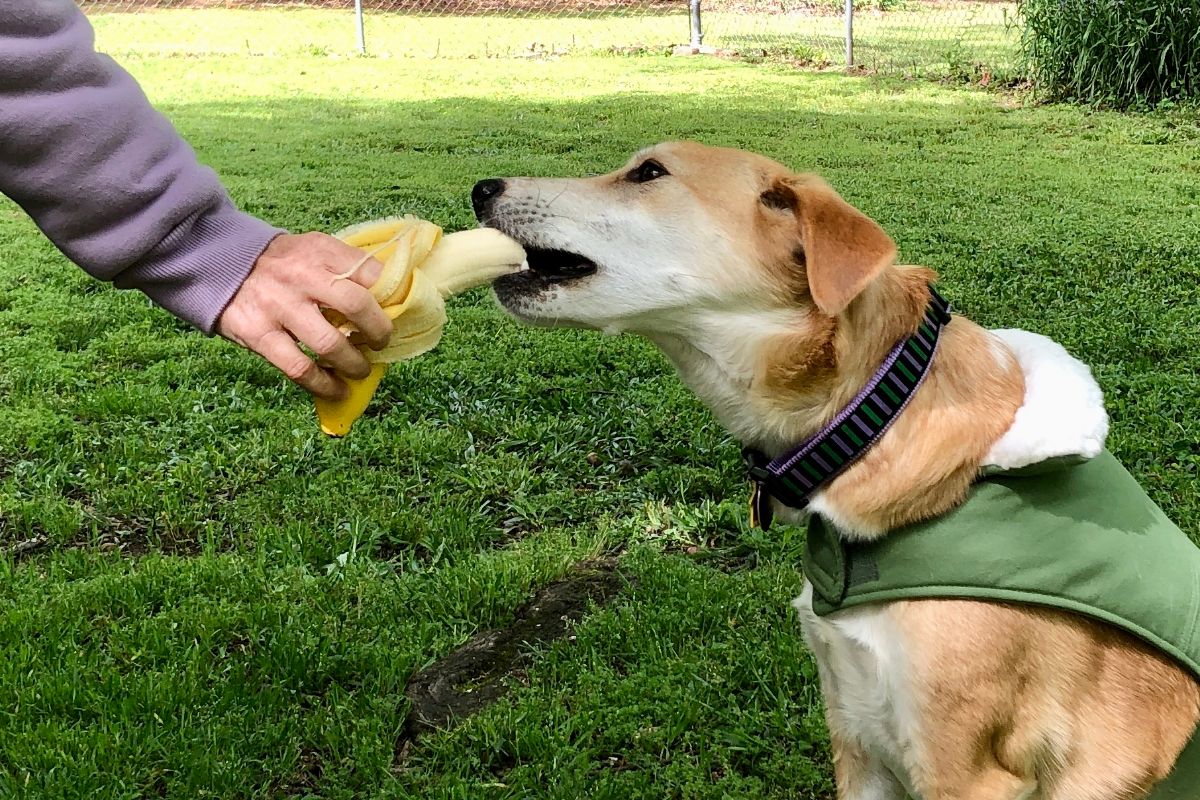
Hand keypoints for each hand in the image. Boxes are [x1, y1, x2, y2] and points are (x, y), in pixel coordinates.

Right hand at [216, 232, 392, 398]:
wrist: (216, 263)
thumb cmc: (279, 264)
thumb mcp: (311, 251)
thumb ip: (344, 270)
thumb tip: (388, 303)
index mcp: (320, 251)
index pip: (372, 273)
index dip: (392, 298)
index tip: (398, 314)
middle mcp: (301, 275)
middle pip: (357, 306)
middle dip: (378, 331)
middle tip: (381, 343)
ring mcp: (278, 305)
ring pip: (330, 344)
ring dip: (354, 364)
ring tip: (360, 370)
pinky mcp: (258, 333)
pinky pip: (300, 368)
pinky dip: (324, 385)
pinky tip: (336, 389)